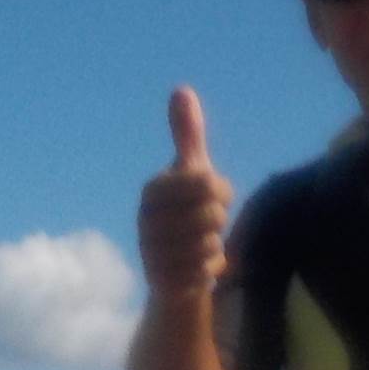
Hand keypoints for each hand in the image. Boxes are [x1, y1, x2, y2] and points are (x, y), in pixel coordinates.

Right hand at [136, 86, 234, 300]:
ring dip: (214, 246)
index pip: (208, 183)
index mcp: (154, 190)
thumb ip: (188, 134)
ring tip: (200, 245)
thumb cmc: (186, 211)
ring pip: (209, 244)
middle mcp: (146, 219)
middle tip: (206, 226)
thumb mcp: (191, 172)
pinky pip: (203, 270)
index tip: (214, 198)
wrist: (171, 267)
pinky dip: (209, 269)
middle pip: (212, 215)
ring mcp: (150, 250)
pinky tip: (198, 266)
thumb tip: (181, 89)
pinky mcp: (159, 279)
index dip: (222, 193)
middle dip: (218, 222)